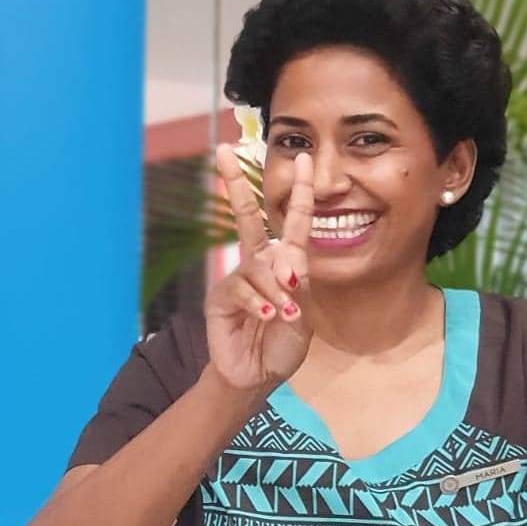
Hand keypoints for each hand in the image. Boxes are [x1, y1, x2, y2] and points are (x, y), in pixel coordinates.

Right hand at [204, 144, 313, 390]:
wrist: (260, 374)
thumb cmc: (283, 342)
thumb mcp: (304, 314)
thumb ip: (297, 286)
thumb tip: (284, 262)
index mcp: (285, 264)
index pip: (293, 223)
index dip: (301, 192)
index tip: (305, 160)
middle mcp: (259, 264)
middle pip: (248, 218)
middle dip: (236, 185)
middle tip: (224, 151)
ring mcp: (238, 279)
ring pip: (257, 266)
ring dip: (275, 289)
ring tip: (285, 314)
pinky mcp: (220, 297)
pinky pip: (240, 288)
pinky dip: (259, 303)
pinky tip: (268, 316)